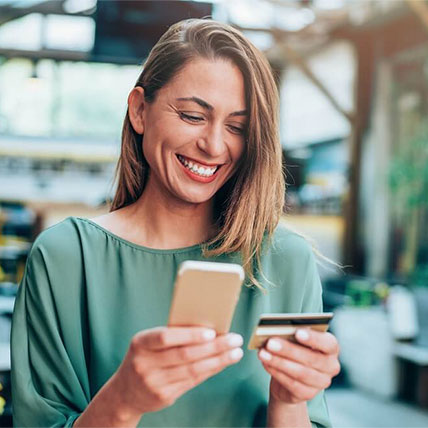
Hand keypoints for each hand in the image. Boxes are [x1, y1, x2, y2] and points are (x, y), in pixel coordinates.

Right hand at [113, 326, 242, 417]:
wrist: (125, 392)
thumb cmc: (144, 357)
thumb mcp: (148, 343)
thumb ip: (171, 336)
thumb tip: (207, 328)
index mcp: (141, 343)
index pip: (166, 337)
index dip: (189, 335)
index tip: (212, 332)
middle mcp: (145, 364)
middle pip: (185, 355)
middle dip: (214, 346)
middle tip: (235, 339)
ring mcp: (155, 383)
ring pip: (193, 370)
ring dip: (218, 360)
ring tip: (236, 352)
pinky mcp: (164, 396)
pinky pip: (193, 381)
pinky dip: (210, 370)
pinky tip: (223, 363)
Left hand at [257, 329, 339, 403]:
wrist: (290, 375)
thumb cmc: (295, 348)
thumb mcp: (296, 339)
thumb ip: (291, 335)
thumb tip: (276, 332)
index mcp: (331, 347)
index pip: (328, 343)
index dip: (314, 338)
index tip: (298, 332)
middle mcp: (331, 366)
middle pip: (311, 358)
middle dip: (288, 350)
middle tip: (270, 342)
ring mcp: (322, 382)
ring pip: (300, 372)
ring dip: (279, 362)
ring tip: (263, 353)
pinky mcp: (308, 394)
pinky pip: (291, 384)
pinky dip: (276, 372)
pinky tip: (265, 363)